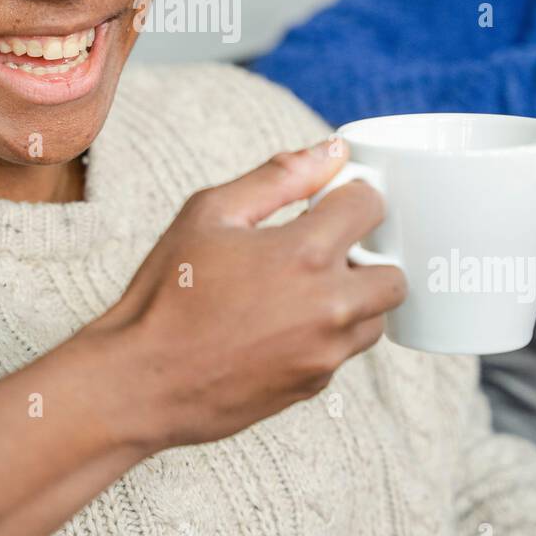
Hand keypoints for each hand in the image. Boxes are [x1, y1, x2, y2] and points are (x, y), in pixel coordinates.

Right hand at [87, 140, 406, 453]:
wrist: (142, 381)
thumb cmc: (167, 292)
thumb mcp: (210, 214)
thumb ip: (279, 176)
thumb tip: (333, 151)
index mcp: (306, 253)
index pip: (372, 205)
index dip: (349, 196)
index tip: (327, 203)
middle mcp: (330, 306)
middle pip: (393, 273)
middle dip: (365, 255)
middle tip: (319, 251)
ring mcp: (326, 352)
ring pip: (376, 317)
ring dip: (352, 298)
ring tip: (298, 290)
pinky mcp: (315, 385)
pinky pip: (344, 350)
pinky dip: (327, 334)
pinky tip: (278, 325)